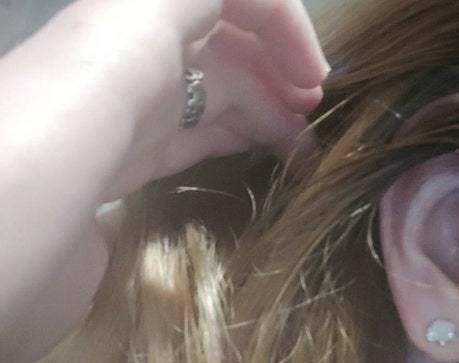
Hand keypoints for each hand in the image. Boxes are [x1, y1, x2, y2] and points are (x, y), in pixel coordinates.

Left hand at [62, 0, 329, 200]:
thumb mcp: (114, 46)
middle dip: (280, 69)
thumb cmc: (56, 146)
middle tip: (315, 116)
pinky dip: (236, 139)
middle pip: (225, 46)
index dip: (283, 22)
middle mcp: (134, 59)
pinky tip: (265, 157)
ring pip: (216, 94)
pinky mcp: (130, 165)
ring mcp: (132, 115)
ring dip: (267, 112)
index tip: (316, 81)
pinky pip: (195, 137)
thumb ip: (165, 6)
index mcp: (133, 22)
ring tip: (305, 152)